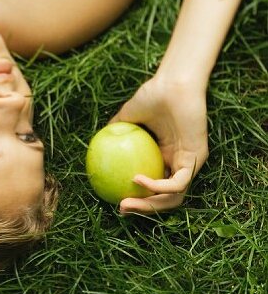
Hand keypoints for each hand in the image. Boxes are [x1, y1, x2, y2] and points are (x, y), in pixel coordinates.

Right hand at [108, 74, 208, 214]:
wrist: (173, 84)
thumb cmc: (154, 94)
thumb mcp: (129, 114)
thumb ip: (117, 128)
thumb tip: (97, 142)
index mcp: (165, 155)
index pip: (155, 187)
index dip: (138, 197)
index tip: (116, 199)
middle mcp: (178, 163)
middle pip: (164, 198)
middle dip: (143, 209)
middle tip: (121, 209)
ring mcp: (189, 163)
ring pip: (173, 197)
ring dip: (150, 205)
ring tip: (127, 203)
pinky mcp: (196, 159)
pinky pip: (178, 182)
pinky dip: (159, 186)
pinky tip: (139, 179)